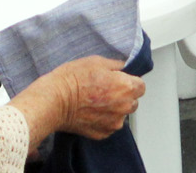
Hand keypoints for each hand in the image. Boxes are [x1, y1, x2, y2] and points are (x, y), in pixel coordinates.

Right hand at [15, 56, 145, 141]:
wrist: (54, 101)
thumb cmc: (73, 79)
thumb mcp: (97, 61)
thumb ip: (116, 65)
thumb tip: (123, 67)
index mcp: (126, 87)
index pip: (141, 86)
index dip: (131, 81)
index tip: (120, 80)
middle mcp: (123, 107)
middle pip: (133, 101)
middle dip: (124, 95)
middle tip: (106, 89)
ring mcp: (113, 123)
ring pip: (121, 115)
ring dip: (114, 109)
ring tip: (96, 101)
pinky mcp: (102, 133)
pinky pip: (109, 125)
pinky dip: (104, 119)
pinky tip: (91, 111)